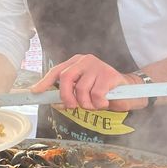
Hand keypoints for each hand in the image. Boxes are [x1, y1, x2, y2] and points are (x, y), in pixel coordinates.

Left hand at [30, 54, 147, 110]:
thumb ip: (71, 93)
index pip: (56, 71)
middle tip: (74, 106)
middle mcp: (85, 60)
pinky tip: (106, 101)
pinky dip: (100, 103)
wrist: (131, 90)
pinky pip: (96, 95)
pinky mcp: (109, 74)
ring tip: (96, 103)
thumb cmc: (105, 90)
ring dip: (88, 103)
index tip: (35, 92)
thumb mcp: (85, 91)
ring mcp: (97, 65)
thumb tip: (54, 102)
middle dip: (67, 97)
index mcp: (76, 62)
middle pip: (66, 79)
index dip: (45, 82)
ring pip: (82, 90)